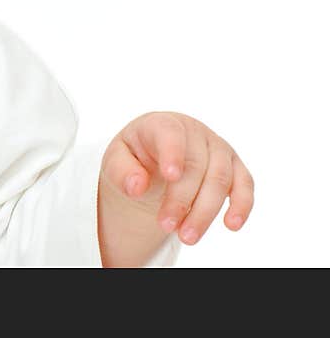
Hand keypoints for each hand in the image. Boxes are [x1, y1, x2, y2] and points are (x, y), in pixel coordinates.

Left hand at [100, 111, 253, 244]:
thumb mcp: (116, 160)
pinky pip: (245, 184)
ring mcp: (217, 148)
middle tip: (166, 226)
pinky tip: (231, 225)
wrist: (155, 153)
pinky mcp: (234, 167)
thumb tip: (137, 187)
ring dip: (205, 211)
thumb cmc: (135, 155)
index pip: (170, 133)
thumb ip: (121, 170)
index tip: (170, 176)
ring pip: (221, 179)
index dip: (172, 153)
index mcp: (162, 124)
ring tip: (186, 237)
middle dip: (181, 199)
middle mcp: (194, 132)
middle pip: (195, 165)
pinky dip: (242, 205)